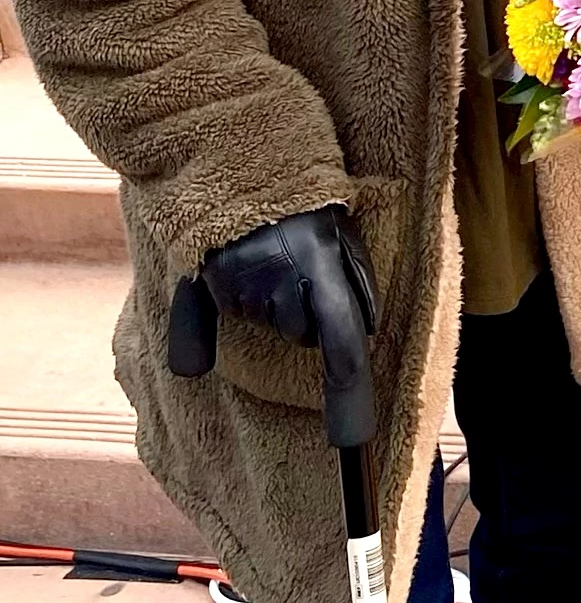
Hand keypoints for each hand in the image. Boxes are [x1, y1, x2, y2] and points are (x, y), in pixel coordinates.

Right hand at [167, 205, 378, 446]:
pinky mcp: (205, 281)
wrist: (248, 162)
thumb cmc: (309, 207)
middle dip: (309, 313)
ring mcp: (240, 282)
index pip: (342, 344)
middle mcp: (281, 279)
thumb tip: (365, 334)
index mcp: (323, 266)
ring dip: (273, 302)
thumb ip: (358, 286)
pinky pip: (204, 326)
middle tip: (303, 268)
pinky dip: (199, 337)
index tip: (350, 440)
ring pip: (266, 323)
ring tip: (272, 259)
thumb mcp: (345, 236)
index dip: (347, 395)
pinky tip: (194, 361)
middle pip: (303, 334)